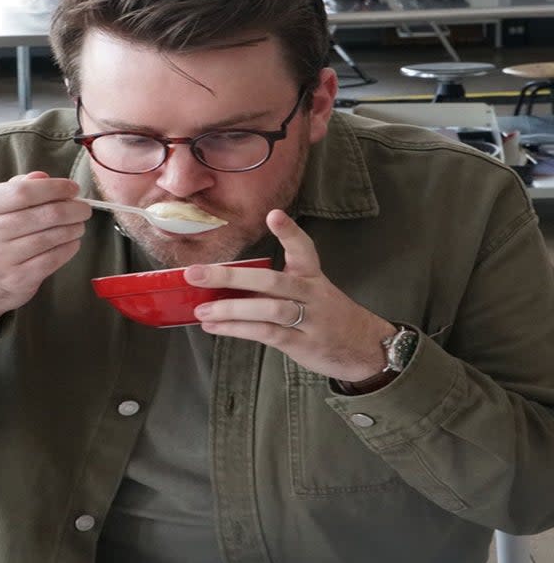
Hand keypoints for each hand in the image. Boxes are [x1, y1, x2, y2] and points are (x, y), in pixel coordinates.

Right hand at [0, 171, 90, 336]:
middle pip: (42, 215)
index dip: (54, 188)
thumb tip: (43, 177)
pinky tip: (73, 242)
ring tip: (79, 224)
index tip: (72, 189)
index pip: (22, 192)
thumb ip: (13, 190)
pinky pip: (52, 259)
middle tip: (84, 209)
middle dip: (72, 209)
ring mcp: (0, 259)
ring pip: (50, 237)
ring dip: (73, 228)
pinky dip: (69, 248)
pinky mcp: (17, 280)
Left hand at [184, 209, 395, 381]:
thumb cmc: (327, 314)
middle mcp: (311, 293)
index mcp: (312, 275)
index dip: (289, 232)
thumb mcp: (311, 292)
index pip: (304, 248)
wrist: (364, 347)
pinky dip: (237, 330)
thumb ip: (276, 285)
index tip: (273, 215)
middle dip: (231, 277)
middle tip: (196, 273)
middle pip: (271, 281)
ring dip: (230, 310)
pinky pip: (265, 334)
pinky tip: (215, 327)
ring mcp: (309, 319)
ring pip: (267, 310)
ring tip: (201, 311)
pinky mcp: (302, 343)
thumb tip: (226, 283)